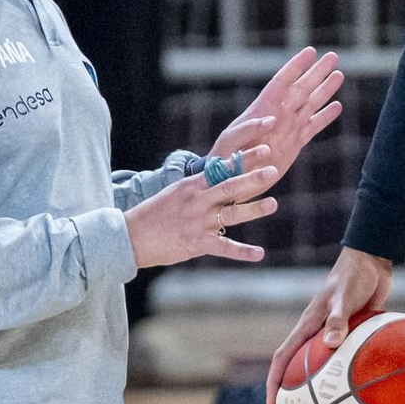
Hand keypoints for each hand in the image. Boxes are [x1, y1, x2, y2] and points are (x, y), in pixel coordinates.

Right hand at [124, 150, 277, 269]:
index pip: (221, 169)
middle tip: (273, 170)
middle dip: (252, 178)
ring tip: (273, 203)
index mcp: (192, 186)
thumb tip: (220, 175)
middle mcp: (197, 202)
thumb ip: (199, 186)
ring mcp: (198, 223)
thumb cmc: (154, 214)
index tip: (262, 150)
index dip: (243, 159)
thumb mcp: (175, 193)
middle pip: (229, 187)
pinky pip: (225, 248)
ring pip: (231, 214)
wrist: (131, 237)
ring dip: (253, 209)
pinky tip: (260, 253)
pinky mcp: (197, 243)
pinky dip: (243, 252)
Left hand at [210, 48, 343, 184]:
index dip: (295, 67)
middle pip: (301, 88)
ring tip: (339, 74)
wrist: (230, 179)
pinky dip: (324, 117)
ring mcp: (287, 128)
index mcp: (262, 109)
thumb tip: (271, 120)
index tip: (310, 52)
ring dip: (325, 90)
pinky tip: (336, 106)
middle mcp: (278, 114)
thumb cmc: (224, 157)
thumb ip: (248, 128)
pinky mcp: (294, 144)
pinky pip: (312, 127)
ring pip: (310, 104)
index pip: (281, 82)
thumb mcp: (230, 140)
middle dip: (317, 72)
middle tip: (333, 56)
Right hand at [265, 247, 392, 403]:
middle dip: (292, 389)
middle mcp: (316, 330)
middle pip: (297, 364)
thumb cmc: (354, 276)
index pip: (283, 357)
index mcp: (308, 324)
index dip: (275, 381)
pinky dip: (344, 371)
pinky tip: (357, 387)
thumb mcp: (345, 297)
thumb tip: (331, 344)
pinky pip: (343, 356)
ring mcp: (332, 332)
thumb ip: (339, 319)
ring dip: (318, 383)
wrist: (371, 260)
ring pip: (320, 363)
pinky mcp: (350, 331)